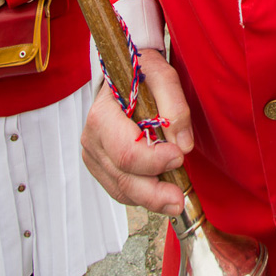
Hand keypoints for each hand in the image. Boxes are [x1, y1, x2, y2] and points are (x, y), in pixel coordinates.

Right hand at [81, 48, 192, 215]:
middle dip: (153, 193)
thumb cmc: (142, 75)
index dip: (154, 161)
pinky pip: (120, 190)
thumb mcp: (162, 76)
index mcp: (102, 116)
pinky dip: (141, 195)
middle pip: (123, 177)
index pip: (127, 151)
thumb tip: (183, 144)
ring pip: (122, 189)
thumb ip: (175, 105)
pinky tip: (160, 191)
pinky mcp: (102, 168)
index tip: (179, 156)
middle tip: (179, 200)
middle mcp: (93, 139)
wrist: (126, 76)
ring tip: (175, 199)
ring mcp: (95, 156)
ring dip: (150, 199)